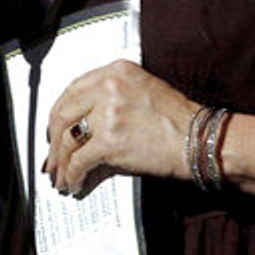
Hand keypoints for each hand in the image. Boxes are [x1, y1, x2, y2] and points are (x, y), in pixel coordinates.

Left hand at [42, 59, 198, 196]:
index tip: (55, 129)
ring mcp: (108, 113)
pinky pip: (79, 161)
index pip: (73, 89)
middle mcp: (109, 87)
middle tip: (53, 157)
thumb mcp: (142, 94)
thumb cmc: (179, 121)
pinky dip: (72, 176)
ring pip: (68, 139)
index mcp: (116, 71)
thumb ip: (108, 103)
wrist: (201, 141)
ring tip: (61, 177)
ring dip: (60, 162)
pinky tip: (74, 184)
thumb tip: (81, 134)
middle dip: (54, 140)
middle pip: (63, 113)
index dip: (59, 113)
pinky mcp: (109, 141)